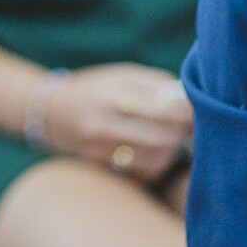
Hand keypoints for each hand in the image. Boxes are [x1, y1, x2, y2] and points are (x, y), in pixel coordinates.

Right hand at [38, 63, 192, 183]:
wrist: (50, 111)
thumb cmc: (95, 88)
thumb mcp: (121, 75)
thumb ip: (157, 85)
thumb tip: (190, 101)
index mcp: (113, 92)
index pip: (165, 109)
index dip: (189, 113)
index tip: (197, 113)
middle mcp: (104, 121)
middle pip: (163, 137)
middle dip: (183, 134)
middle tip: (190, 129)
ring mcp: (99, 147)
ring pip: (155, 159)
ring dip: (171, 151)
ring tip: (170, 140)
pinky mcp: (98, 165)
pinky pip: (141, 171)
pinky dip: (154, 164)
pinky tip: (152, 153)